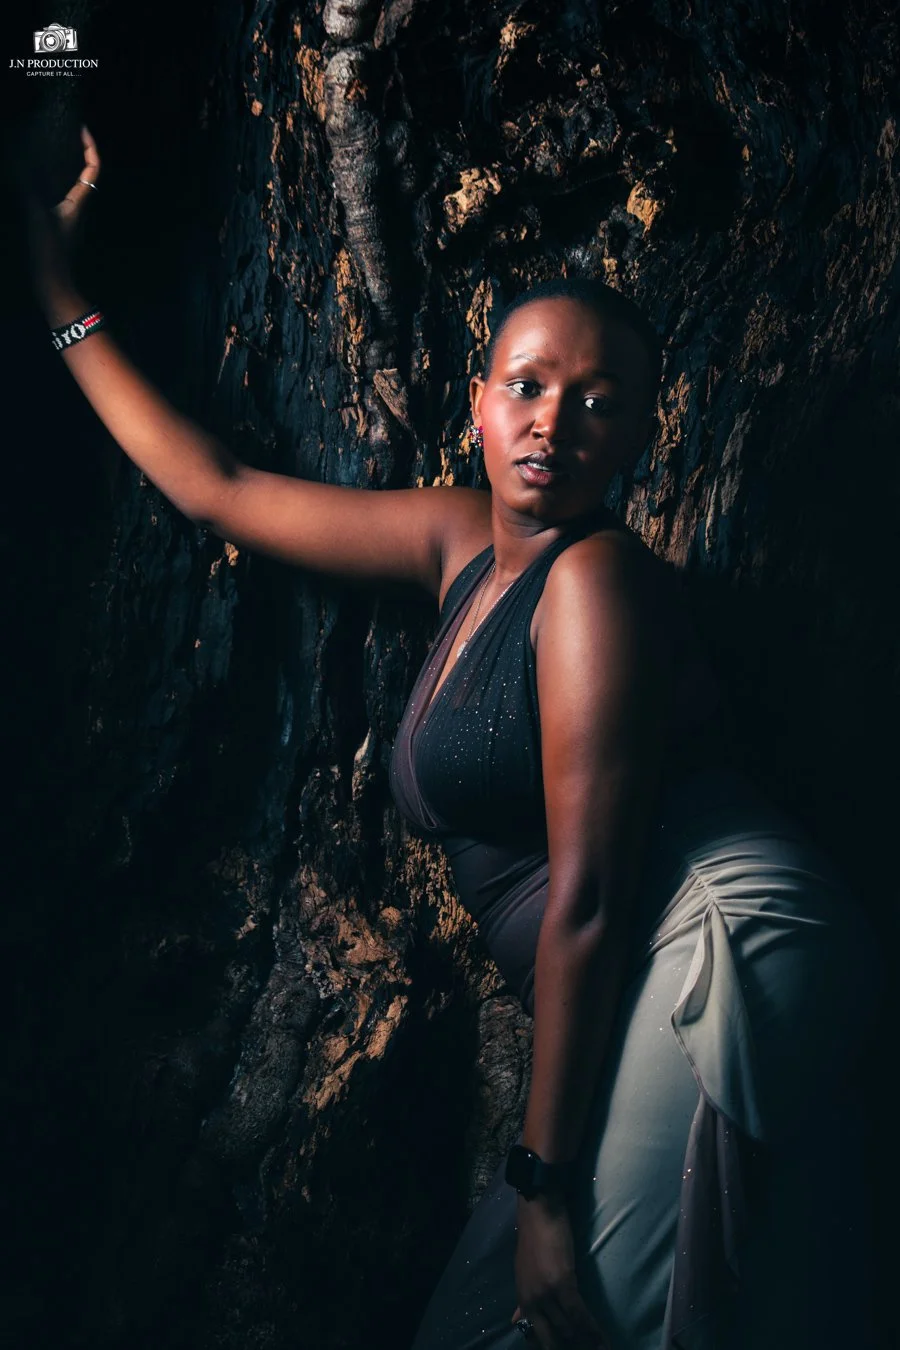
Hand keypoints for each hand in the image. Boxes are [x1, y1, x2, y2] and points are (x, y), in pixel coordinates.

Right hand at [16, 124, 100, 303]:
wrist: (53, 286)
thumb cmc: (50, 255)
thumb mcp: (39, 219)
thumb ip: (32, 192)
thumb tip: (23, 166)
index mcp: (79, 203)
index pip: (93, 169)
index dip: (90, 146)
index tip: (81, 128)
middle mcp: (78, 208)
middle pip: (86, 174)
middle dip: (79, 151)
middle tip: (65, 133)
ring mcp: (70, 217)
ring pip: (73, 185)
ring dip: (66, 166)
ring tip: (50, 149)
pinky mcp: (59, 226)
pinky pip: (60, 196)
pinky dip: (53, 181)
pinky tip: (36, 179)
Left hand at [511, 1192, 605, 1348]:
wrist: (539, 1210)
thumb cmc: (534, 1238)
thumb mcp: (524, 1273)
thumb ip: (523, 1300)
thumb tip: (516, 1321)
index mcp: (522, 1300)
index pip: (535, 1337)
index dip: (551, 1348)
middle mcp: (531, 1301)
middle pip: (551, 1339)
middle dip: (568, 1348)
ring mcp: (546, 1294)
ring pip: (568, 1330)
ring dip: (586, 1342)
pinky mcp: (562, 1284)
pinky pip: (579, 1315)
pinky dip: (593, 1331)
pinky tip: (604, 1342)